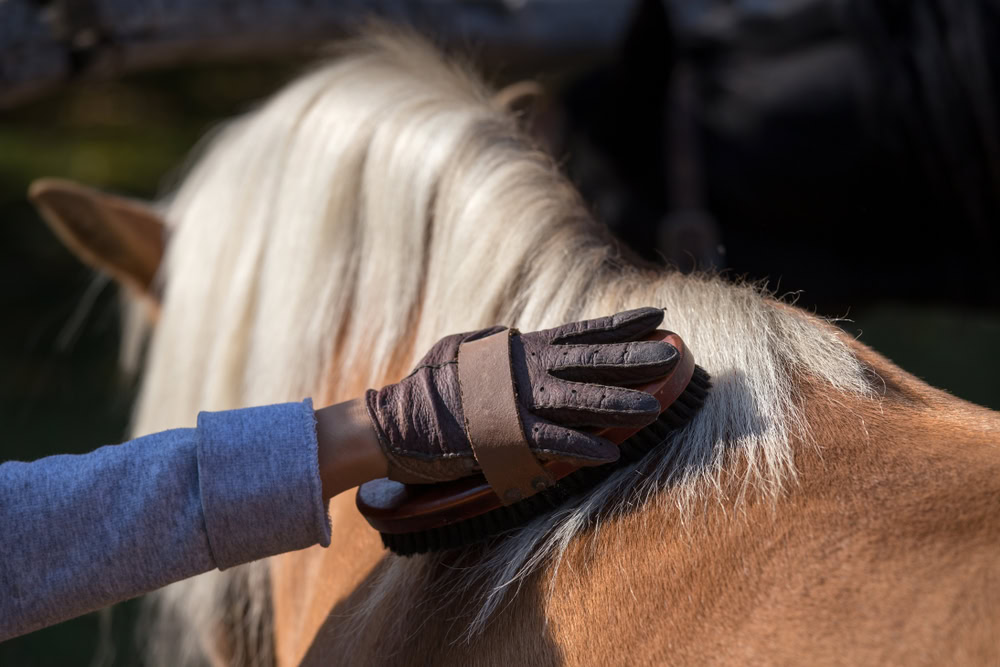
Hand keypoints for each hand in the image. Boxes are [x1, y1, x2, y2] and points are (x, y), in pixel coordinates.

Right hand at [364, 307, 677, 483]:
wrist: (394, 423)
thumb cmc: (431, 388)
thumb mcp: (466, 351)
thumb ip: (498, 344)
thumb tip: (517, 334)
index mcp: (521, 348)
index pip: (581, 331)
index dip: (621, 324)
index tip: (658, 315)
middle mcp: (524, 369)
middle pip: (590, 361)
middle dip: (634, 357)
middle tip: (674, 354)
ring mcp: (515, 402)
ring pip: (578, 400)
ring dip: (618, 404)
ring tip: (656, 406)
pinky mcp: (503, 435)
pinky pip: (550, 441)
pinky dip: (579, 447)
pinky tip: (610, 453)